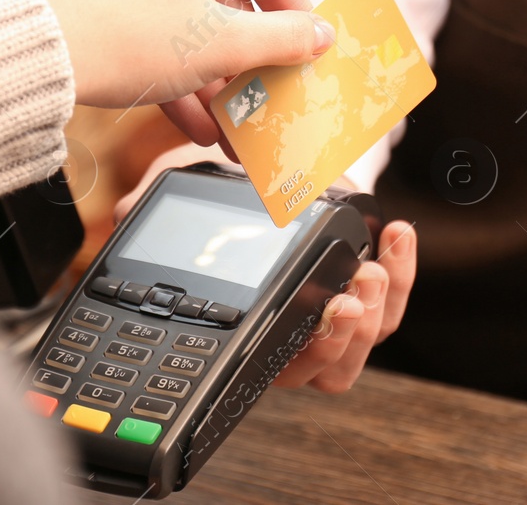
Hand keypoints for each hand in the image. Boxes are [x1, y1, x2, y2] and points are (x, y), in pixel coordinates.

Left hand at [24, 0, 334, 109]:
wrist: (32, 51)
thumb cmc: (129, 35)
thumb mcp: (222, 45)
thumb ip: (283, 40)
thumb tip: (321, 35)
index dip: (298, 19)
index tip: (310, 55)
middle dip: (246, 63)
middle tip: (265, 101)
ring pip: (187, 17)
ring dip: (212, 76)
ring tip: (229, 127)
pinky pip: (151, 23)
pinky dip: (174, 66)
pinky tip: (190, 119)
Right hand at [115, 145, 416, 392]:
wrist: (279, 157)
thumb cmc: (231, 183)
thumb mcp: (183, 183)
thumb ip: (149, 202)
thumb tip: (122, 215)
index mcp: (245, 325)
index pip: (270, 362)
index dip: (297, 352)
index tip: (314, 318)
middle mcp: (292, 332)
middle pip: (326, 368)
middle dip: (340, 339)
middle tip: (347, 301)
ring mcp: (335, 313)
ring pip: (364, 343)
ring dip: (376, 312)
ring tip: (373, 270)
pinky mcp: (372, 287)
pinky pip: (395, 302)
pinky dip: (403, 273)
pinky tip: (397, 237)